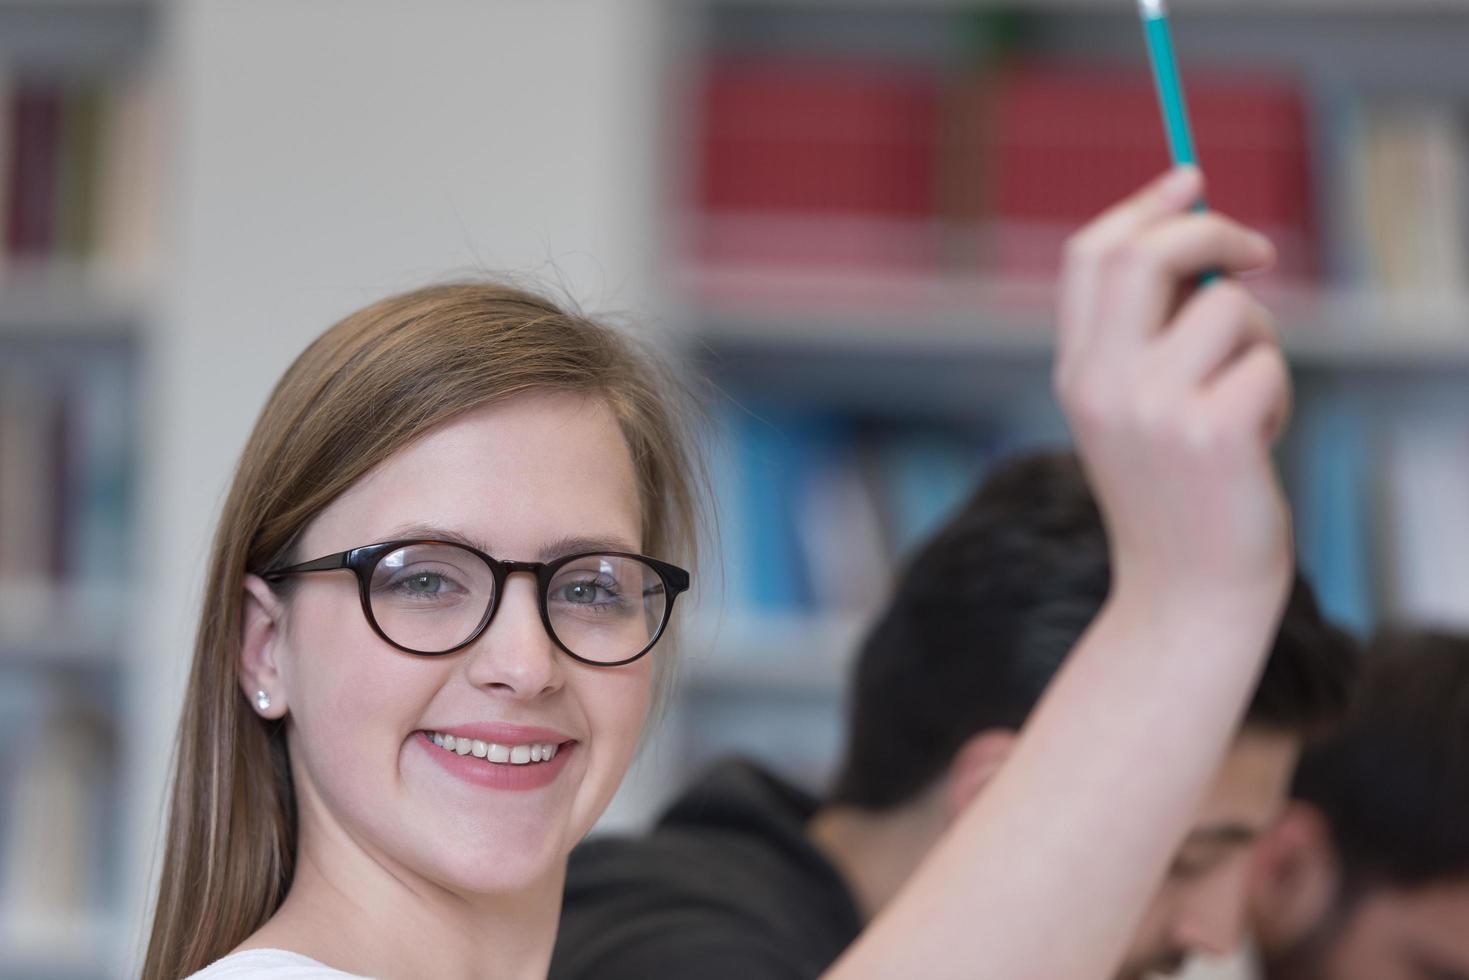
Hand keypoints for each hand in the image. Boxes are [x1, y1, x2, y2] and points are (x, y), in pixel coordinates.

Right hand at [1054, 167, 1292, 607]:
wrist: (1184, 597)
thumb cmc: (1174, 498)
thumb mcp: (1134, 412)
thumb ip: (1145, 336)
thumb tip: (1207, 243)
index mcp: (1075, 373)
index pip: (1091, 256)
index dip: (1144, 207)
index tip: (1191, 182)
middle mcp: (1102, 384)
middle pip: (1146, 255)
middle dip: (1212, 231)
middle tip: (1259, 251)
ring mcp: (1153, 410)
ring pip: (1228, 307)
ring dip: (1259, 339)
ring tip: (1247, 398)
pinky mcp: (1213, 434)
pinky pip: (1268, 362)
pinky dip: (1277, 393)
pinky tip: (1257, 444)